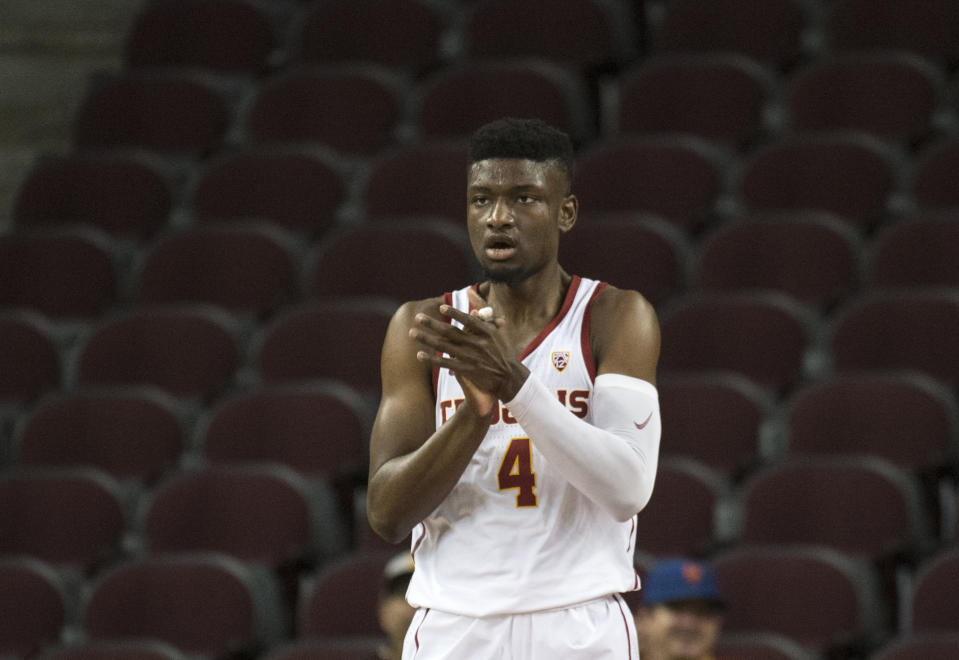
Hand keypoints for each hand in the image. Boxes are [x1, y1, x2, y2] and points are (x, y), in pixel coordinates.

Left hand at [409, 290, 526, 417]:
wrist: (508, 377)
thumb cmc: (500, 349)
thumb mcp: (495, 328)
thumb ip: (482, 309)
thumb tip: (468, 291)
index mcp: (487, 332)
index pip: (468, 320)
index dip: (454, 314)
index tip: (441, 308)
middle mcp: (478, 344)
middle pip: (451, 332)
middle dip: (432, 325)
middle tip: (417, 318)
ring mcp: (471, 357)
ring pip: (444, 346)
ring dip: (427, 339)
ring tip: (412, 333)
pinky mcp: (466, 370)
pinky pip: (445, 363)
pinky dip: (432, 359)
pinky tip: (419, 355)